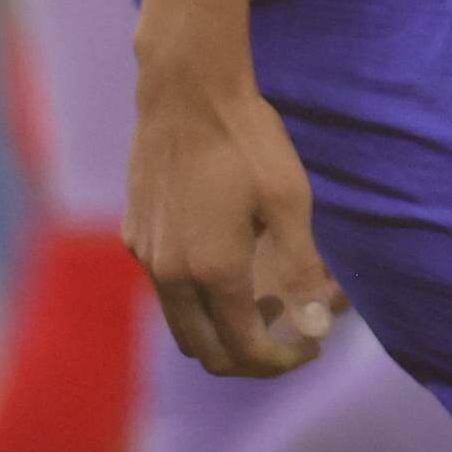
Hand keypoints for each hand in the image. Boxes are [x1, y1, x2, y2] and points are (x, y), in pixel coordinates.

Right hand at [126, 56, 342, 376]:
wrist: (186, 91)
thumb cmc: (247, 141)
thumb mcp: (290, 201)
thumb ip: (302, 269)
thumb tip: (317, 326)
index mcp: (212, 272)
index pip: (244, 349)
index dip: (281, 360)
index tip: (311, 346)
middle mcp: (170, 275)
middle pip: (205, 351)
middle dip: (248, 357)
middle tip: (289, 335)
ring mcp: (145, 256)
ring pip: (180, 322)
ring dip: (220, 328)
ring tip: (265, 301)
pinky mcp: (134, 234)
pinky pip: (165, 287)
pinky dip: (197, 297)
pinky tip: (229, 262)